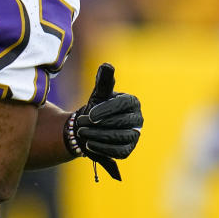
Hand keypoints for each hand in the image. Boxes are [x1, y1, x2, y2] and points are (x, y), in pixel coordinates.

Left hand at [67, 63, 142, 180]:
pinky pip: (119, 152)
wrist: (91, 126)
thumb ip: (104, 80)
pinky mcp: (128, 150)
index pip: (123, 105)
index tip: (90, 114)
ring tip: (82, 134)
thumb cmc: (97, 106)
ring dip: (98, 136)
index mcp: (132, 102)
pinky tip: (89, 145)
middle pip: (121, 122)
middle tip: (80, 125)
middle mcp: (138, 119)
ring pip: (120, 138)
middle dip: (99, 124)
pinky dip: (103, 149)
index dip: (106, 110)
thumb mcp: (99, 93)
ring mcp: (135, 136)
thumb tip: (107, 66)